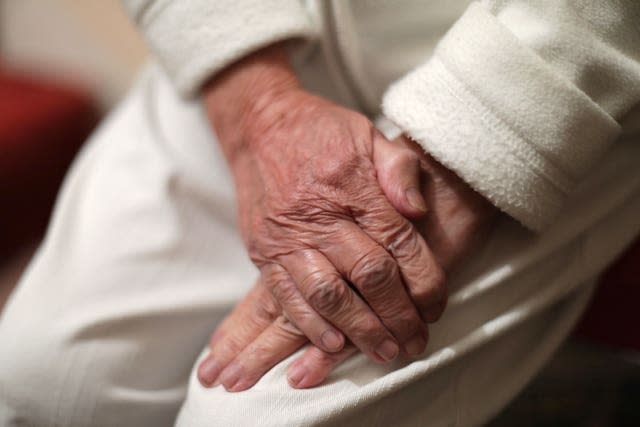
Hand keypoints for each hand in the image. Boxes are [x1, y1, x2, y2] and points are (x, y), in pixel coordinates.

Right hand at [198, 135, 496, 390]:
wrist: (260, 125)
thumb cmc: (321, 131)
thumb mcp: (369, 134)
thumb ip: (400, 169)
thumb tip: (420, 212)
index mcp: (354, 185)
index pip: (399, 243)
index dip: (424, 282)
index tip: (436, 307)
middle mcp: (321, 215)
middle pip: (369, 276)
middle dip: (397, 316)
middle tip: (415, 343)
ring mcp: (287, 236)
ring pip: (329, 295)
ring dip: (360, 330)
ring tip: (384, 353)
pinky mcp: (263, 251)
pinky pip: (286, 297)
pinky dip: (311, 325)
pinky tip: (334, 344)